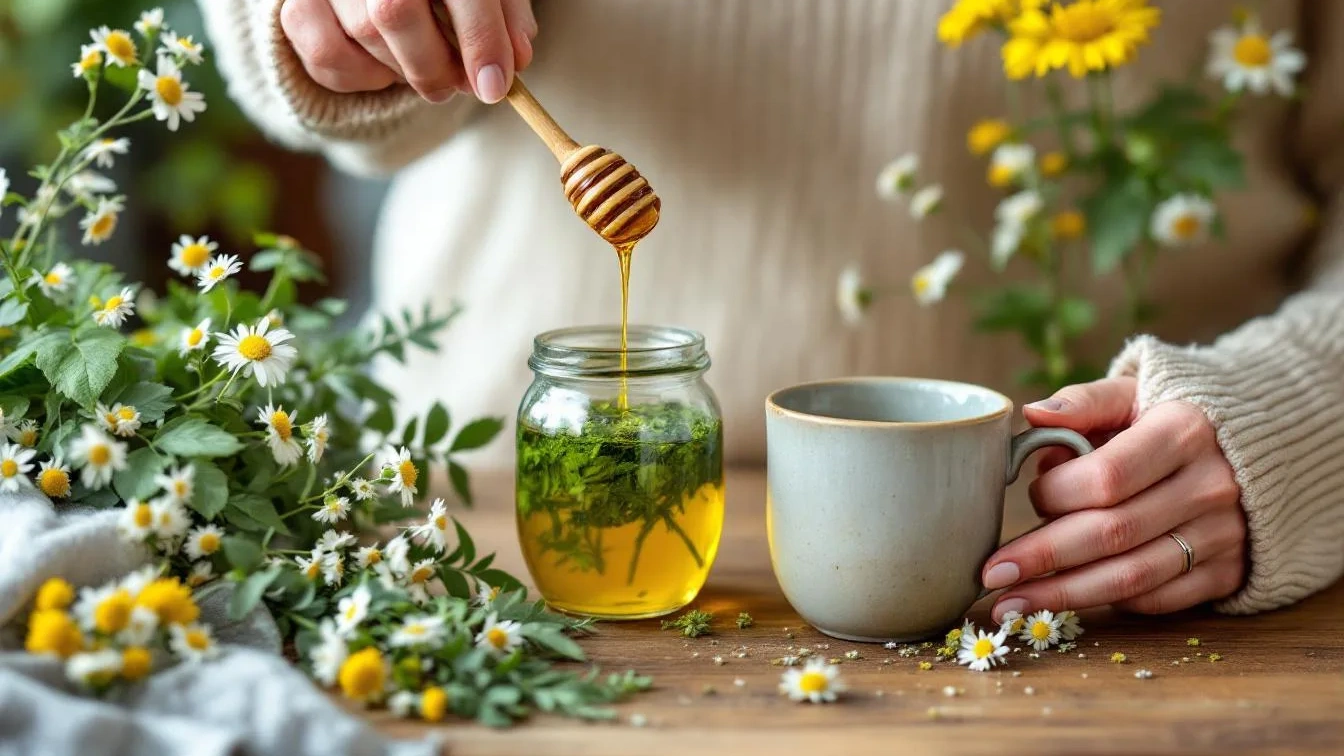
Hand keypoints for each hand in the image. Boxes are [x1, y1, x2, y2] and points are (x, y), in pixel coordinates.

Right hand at [280, 0, 536, 102]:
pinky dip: (364, 78)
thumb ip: (505, 13)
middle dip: (435, 66)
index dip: (480, 39)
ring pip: (362, 35)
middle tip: (458, 85)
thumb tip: (516, 58)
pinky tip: (387, 67)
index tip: (495, 86)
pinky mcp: (297, 3)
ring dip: (404, 71)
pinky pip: (327, 57)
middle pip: (394, 12)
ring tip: (429, 69)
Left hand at [983, 377, 1247, 621]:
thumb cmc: (1169, 417)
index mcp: (1183, 431)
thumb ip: (1083, 402)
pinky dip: (1110, 601)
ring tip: (1010, 604)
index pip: (1107, 476)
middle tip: (991, 575)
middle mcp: (1210, 486)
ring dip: (1064, 596)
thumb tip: (1032, 414)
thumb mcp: (1133, 392)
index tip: (1027, 496)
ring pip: (1132, 577)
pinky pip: (1159, 600)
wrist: (1257, 446)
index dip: (1057, 494)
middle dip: (1043, 557)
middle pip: (1113, 533)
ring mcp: (1224, 534)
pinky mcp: (1228, 572)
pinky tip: (1068, 601)